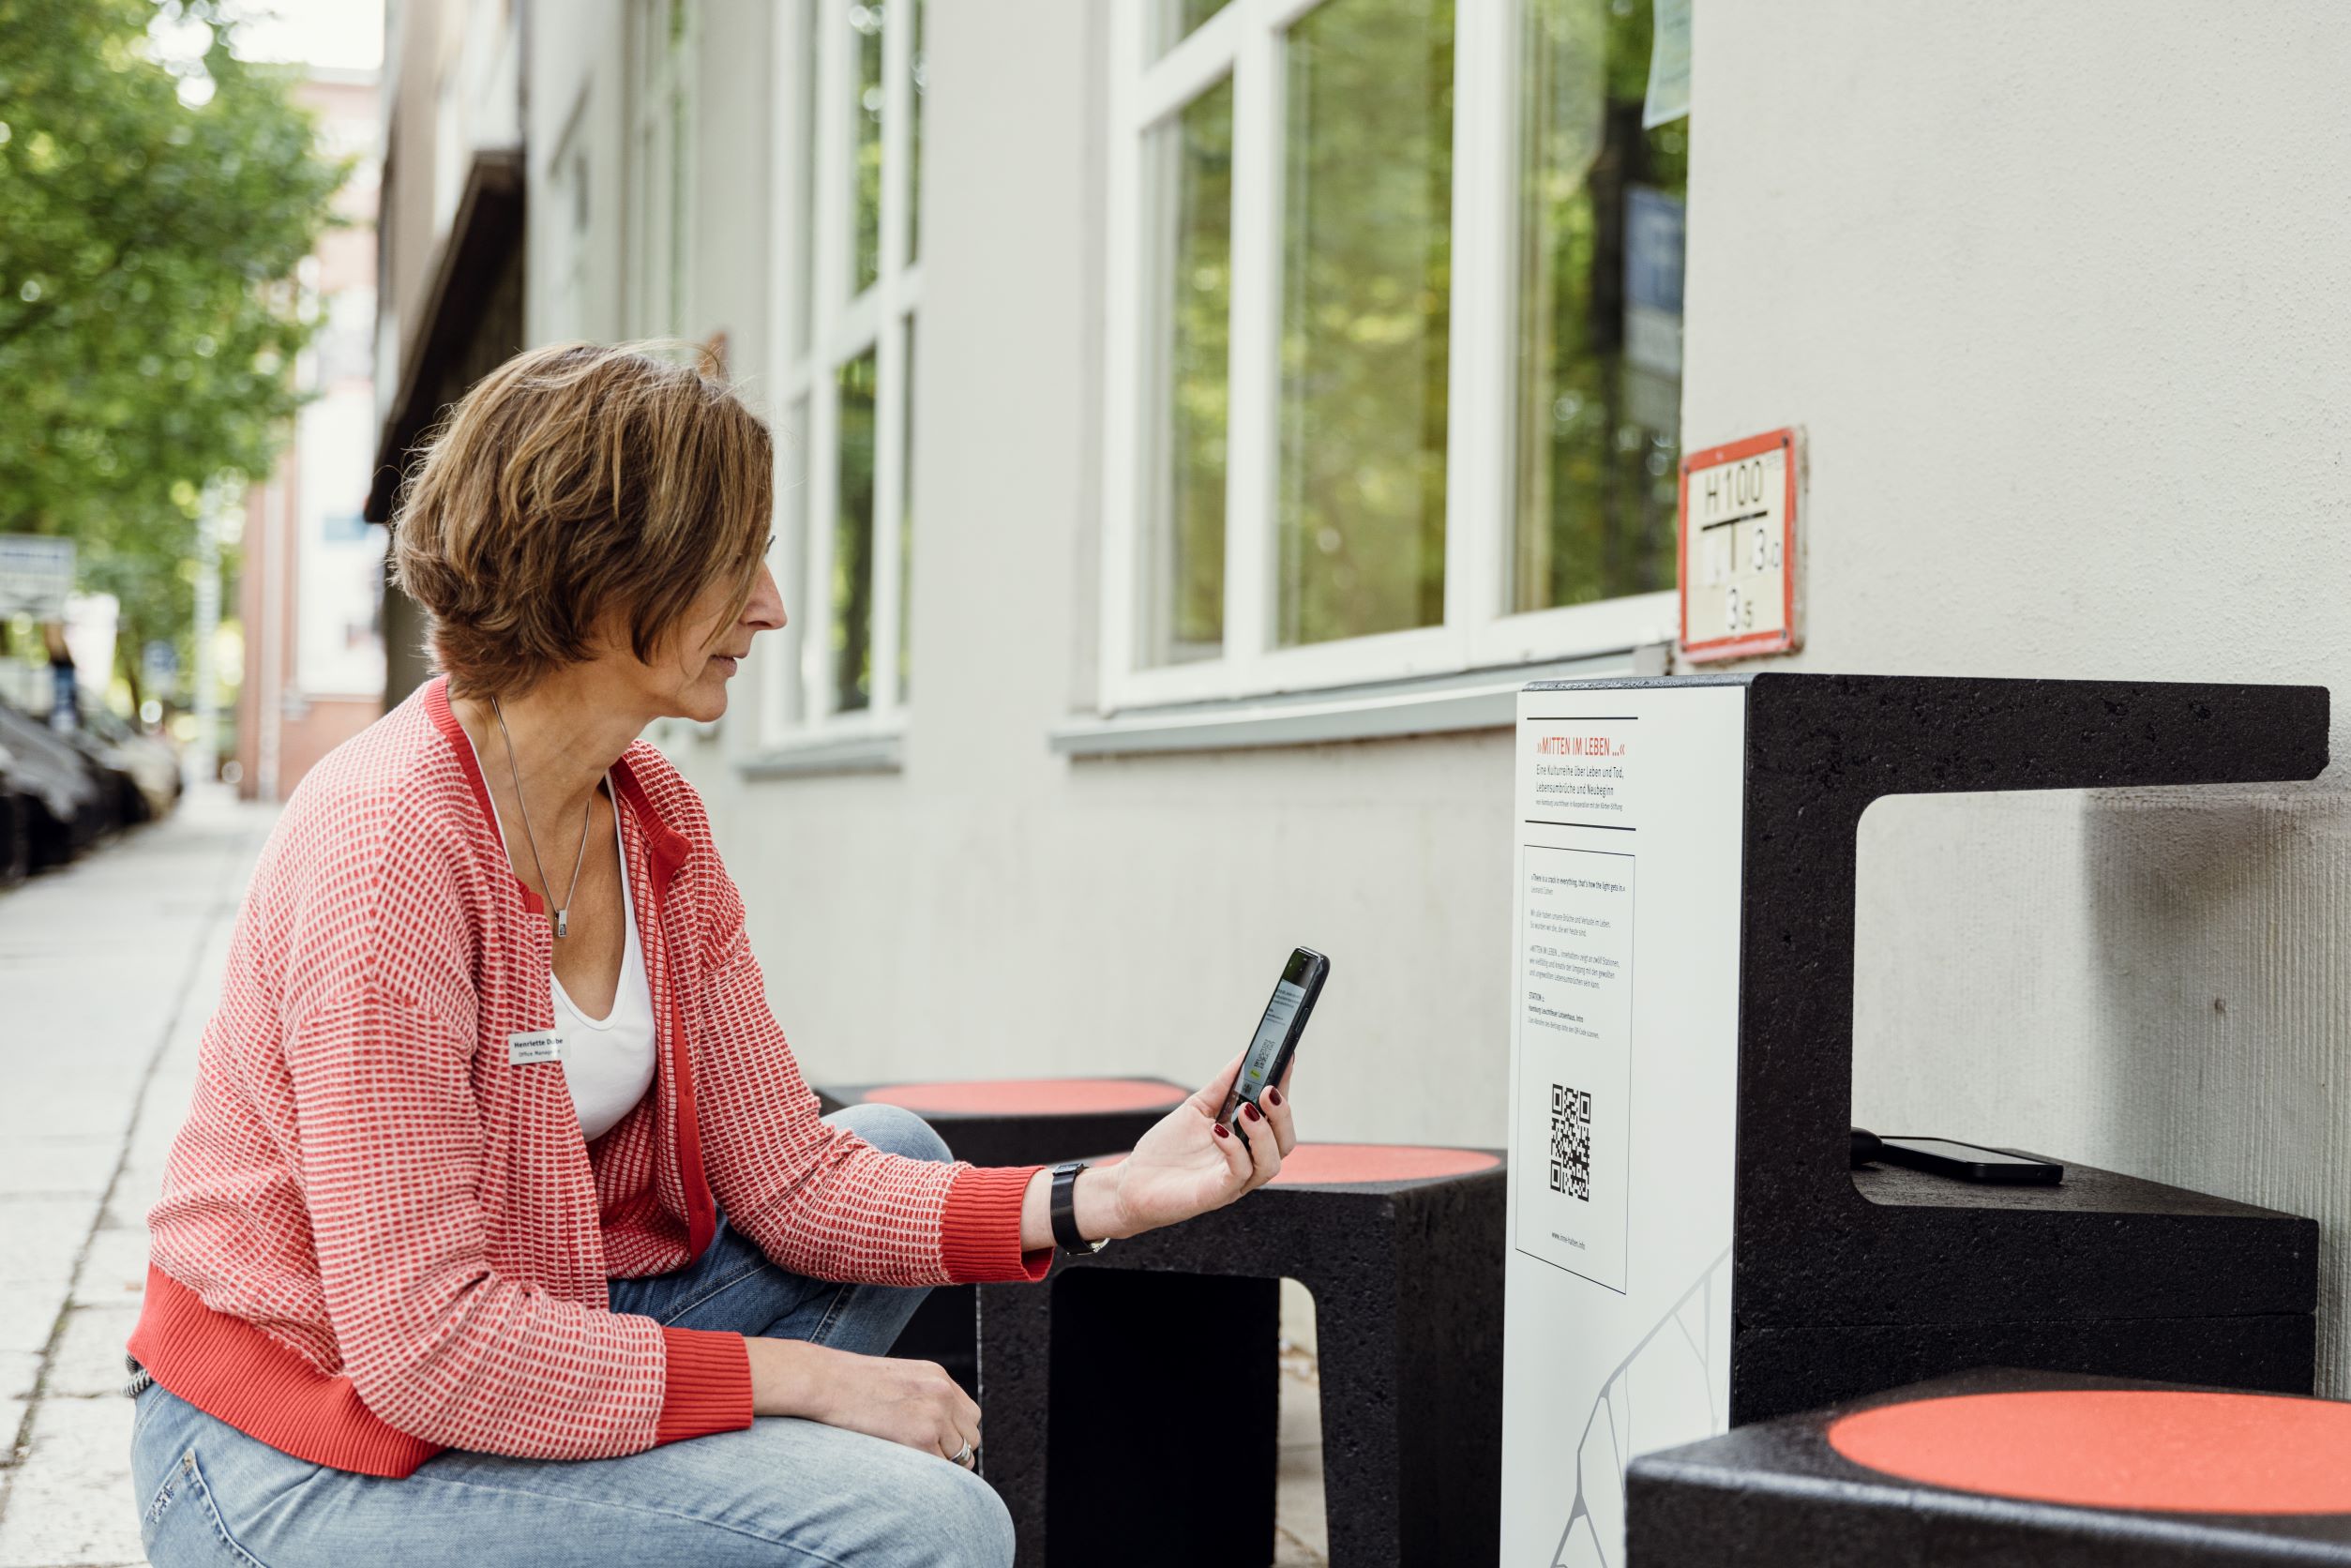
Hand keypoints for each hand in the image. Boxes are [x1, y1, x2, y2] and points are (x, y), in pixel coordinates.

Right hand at [749, 1338, 979, 1466]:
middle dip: (954, 1453)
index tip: (938, 1446)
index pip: (970, 1415)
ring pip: (960, 1457)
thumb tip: (933, 1430)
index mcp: (938, 1375)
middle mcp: (943, 1393)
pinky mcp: (921, 1438)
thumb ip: (921, 1396)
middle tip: (926, 1461)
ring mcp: (934, 1415)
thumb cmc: (849, 1384)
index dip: (956, 1434)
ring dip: (941, 1465)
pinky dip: (927, 1474)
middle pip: (971, 1437)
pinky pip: (941, 1468)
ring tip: (911, 1464)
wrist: (826, 1382)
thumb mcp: (896, 1379)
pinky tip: (904, 1467)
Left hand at [1102, 1053, 1298, 1238]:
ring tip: (1247, 1109)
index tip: (1286, 1058)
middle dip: (1282, 1114)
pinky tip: (1218, 1130)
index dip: (1285, 1088)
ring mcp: (1236, 1181)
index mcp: (1246, 1140)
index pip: (1276, 1115)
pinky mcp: (1219, 1193)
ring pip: (1271, 1162)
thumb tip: (1244, 1057)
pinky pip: (1240, 1172)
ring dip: (1264, 1133)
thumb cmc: (1166, 1150)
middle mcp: (1247, 1162)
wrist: (1134, 1184)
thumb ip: (1221, 1087)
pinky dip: (1234, 1148)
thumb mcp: (1196, 1109)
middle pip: (1285, 1141)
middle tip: (1268, 1091)